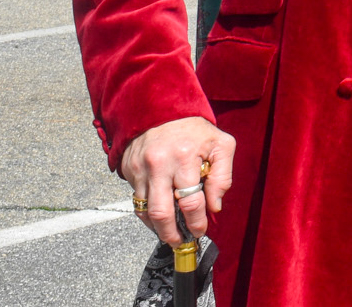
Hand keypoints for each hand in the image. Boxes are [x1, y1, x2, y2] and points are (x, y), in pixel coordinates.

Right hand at [121, 116, 234, 245]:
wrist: (160, 109)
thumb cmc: (195, 130)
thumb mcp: (221, 144)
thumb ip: (223, 176)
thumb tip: (214, 206)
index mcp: (185, 157)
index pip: (191, 202)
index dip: (197, 222)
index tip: (201, 230)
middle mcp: (159, 165)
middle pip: (162, 212)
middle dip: (172, 234)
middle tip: (181, 242)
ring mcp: (140, 168)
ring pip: (145, 210)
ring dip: (157, 228)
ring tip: (170, 234)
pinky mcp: (128, 170)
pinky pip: (137, 200)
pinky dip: (147, 213)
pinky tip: (158, 218)